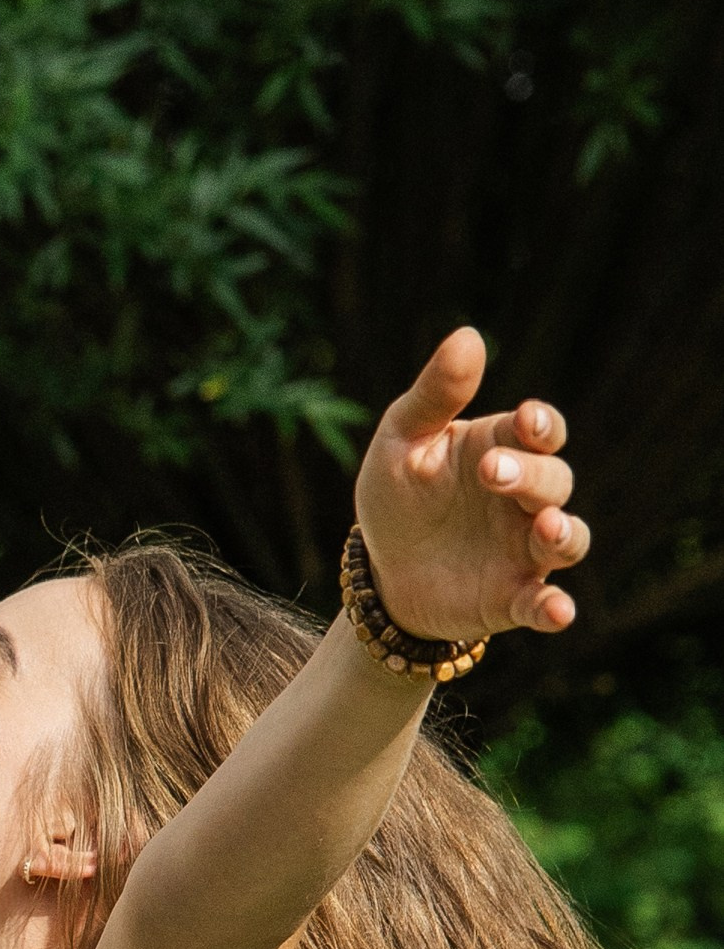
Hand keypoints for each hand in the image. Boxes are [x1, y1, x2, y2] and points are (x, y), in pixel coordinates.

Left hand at [354, 329, 590, 642]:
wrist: (380, 572)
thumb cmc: (398, 497)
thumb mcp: (402, 441)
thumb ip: (434, 395)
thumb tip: (468, 336)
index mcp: (502, 450)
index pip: (540, 431)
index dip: (539, 425)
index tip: (522, 421)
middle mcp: (524, 499)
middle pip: (554, 481)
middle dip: (530, 475)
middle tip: (492, 473)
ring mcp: (524, 550)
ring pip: (568, 539)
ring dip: (563, 534)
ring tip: (545, 529)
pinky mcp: (513, 599)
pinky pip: (544, 603)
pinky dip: (554, 608)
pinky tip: (556, 612)